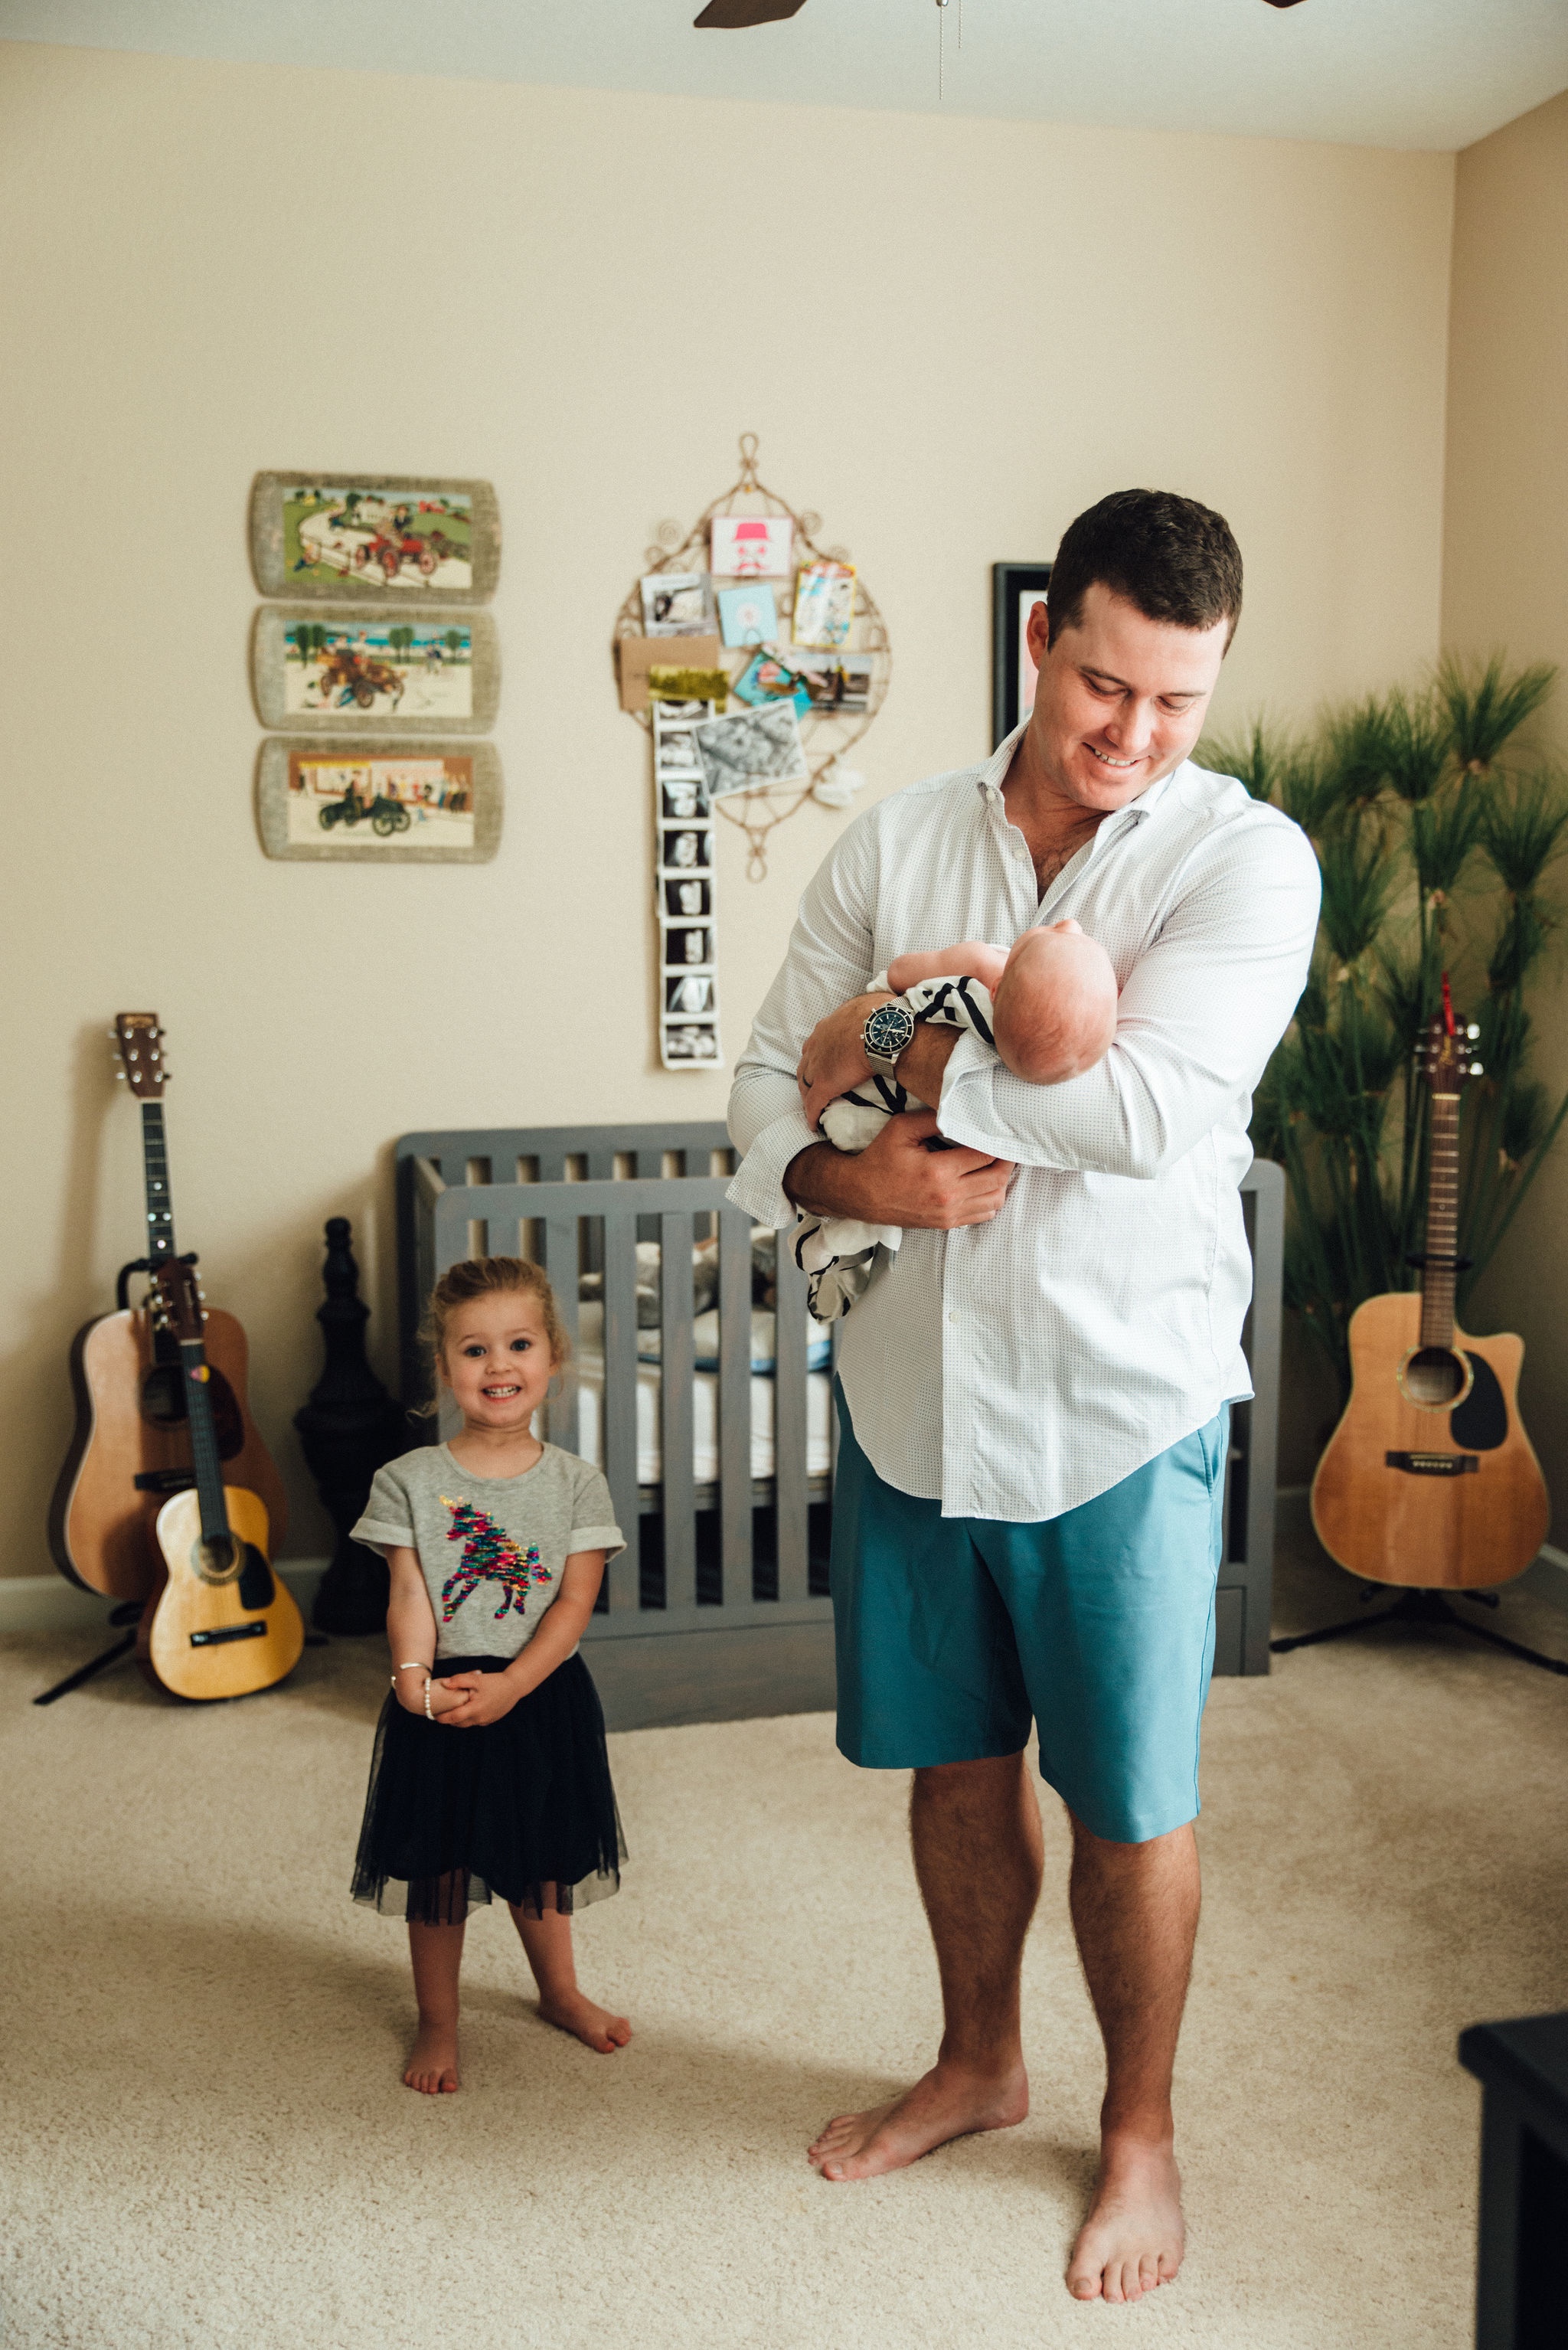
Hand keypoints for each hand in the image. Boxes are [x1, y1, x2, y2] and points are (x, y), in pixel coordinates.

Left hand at [434, 1670, 524, 1727]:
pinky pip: (475, 1722)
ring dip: (458, 1719)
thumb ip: (459, 1680)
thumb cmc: (495, 1681)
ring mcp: (486, 1720)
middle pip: (459, 1723)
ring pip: (467, 1724)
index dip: (442, 1717)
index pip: (454, 1717)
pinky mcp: (490, 1720)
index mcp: (475, 1709)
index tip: (434, 1715)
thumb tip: (444, 1683)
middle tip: (439, 1713)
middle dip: (448, 1720)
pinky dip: (468, 1718)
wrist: (515, 1686)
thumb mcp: (477, 1679)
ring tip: (450, 1712)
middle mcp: (480, 1718)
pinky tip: (466, 1710)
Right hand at [789, 1109, 1013, 1229]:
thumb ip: (934, 1117)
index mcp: (939, 1172)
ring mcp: (949, 1214)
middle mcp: (948, 1197)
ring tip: (996, 1162)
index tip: (999, 1129)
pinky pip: (985, 1214)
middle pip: (998, 1177)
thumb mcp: (901, 1128)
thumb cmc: (880, 1159)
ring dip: (1001, 1180)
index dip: (997, 1140)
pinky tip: (984, 1182)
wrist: (860, 1195)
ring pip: (996, 1198)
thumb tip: (961, 1108)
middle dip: (1006, 1159)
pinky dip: (992, 1198)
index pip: (985, 1154)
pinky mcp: (947, 1223)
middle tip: (1003, 1144)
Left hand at [797, 993, 892, 1130]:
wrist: (880, 1029)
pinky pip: (813, 1104)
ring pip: (805, 1084)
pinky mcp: (823, 1085)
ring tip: (812, 1106)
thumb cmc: (883, 1015)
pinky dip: (811, 1114)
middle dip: (807, 1075)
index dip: (818, 1054)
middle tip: (813, 1086)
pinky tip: (813, 1124)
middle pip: (806, 1064)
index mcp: (829, 1026)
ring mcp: (818, 1065)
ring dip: (807, 1095)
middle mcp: (817, 1045)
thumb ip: (873, 1007)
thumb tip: (886, 1004)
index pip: (817, 1043)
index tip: (823, 1061)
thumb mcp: (875, 1003)